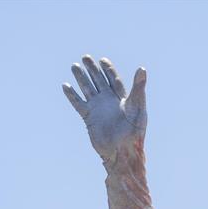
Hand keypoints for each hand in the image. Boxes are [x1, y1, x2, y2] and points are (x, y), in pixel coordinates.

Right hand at [63, 55, 153, 208]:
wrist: (122, 151)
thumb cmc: (134, 132)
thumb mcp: (137, 106)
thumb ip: (138, 87)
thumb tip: (142, 68)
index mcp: (122, 98)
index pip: (114, 79)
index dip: (108, 69)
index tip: (102, 60)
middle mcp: (109, 102)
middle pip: (99, 81)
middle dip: (93, 70)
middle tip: (85, 57)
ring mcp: (99, 110)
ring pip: (88, 90)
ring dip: (81, 79)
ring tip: (74, 66)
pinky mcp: (89, 118)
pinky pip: (78, 104)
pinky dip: (72, 95)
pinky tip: (65, 86)